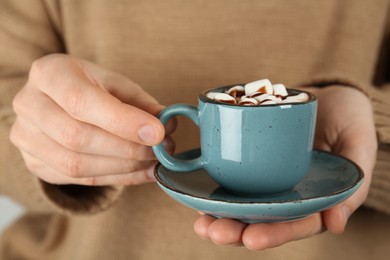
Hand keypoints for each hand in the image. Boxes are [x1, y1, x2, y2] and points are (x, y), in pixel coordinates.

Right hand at [10, 54, 174, 185]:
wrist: (55, 101)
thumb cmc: (89, 86)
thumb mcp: (114, 84)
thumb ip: (140, 103)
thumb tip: (169, 124)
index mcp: (49, 74)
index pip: (81, 101)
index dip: (122, 121)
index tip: (158, 133)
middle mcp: (29, 105)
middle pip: (77, 137)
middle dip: (127, 148)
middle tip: (161, 150)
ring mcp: (27, 139)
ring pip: (76, 165)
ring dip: (124, 167)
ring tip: (154, 161)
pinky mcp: (36, 164)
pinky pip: (80, 180)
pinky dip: (118, 178)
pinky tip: (142, 172)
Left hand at [193, 86, 376, 249]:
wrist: (330, 96)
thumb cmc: (351, 119)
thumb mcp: (360, 145)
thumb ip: (353, 183)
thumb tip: (336, 225)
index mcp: (314, 198)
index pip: (295, 224)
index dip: (274, 234)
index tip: (251, 239)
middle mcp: (288, 193)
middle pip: (262, 221)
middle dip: (236, 231)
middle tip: (213, 232)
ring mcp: (269, 179)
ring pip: (243, 206)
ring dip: (219, 217)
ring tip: (200, 224)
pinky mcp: (253, 161)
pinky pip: (234, 179)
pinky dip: (215, 191)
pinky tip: (196, 197)